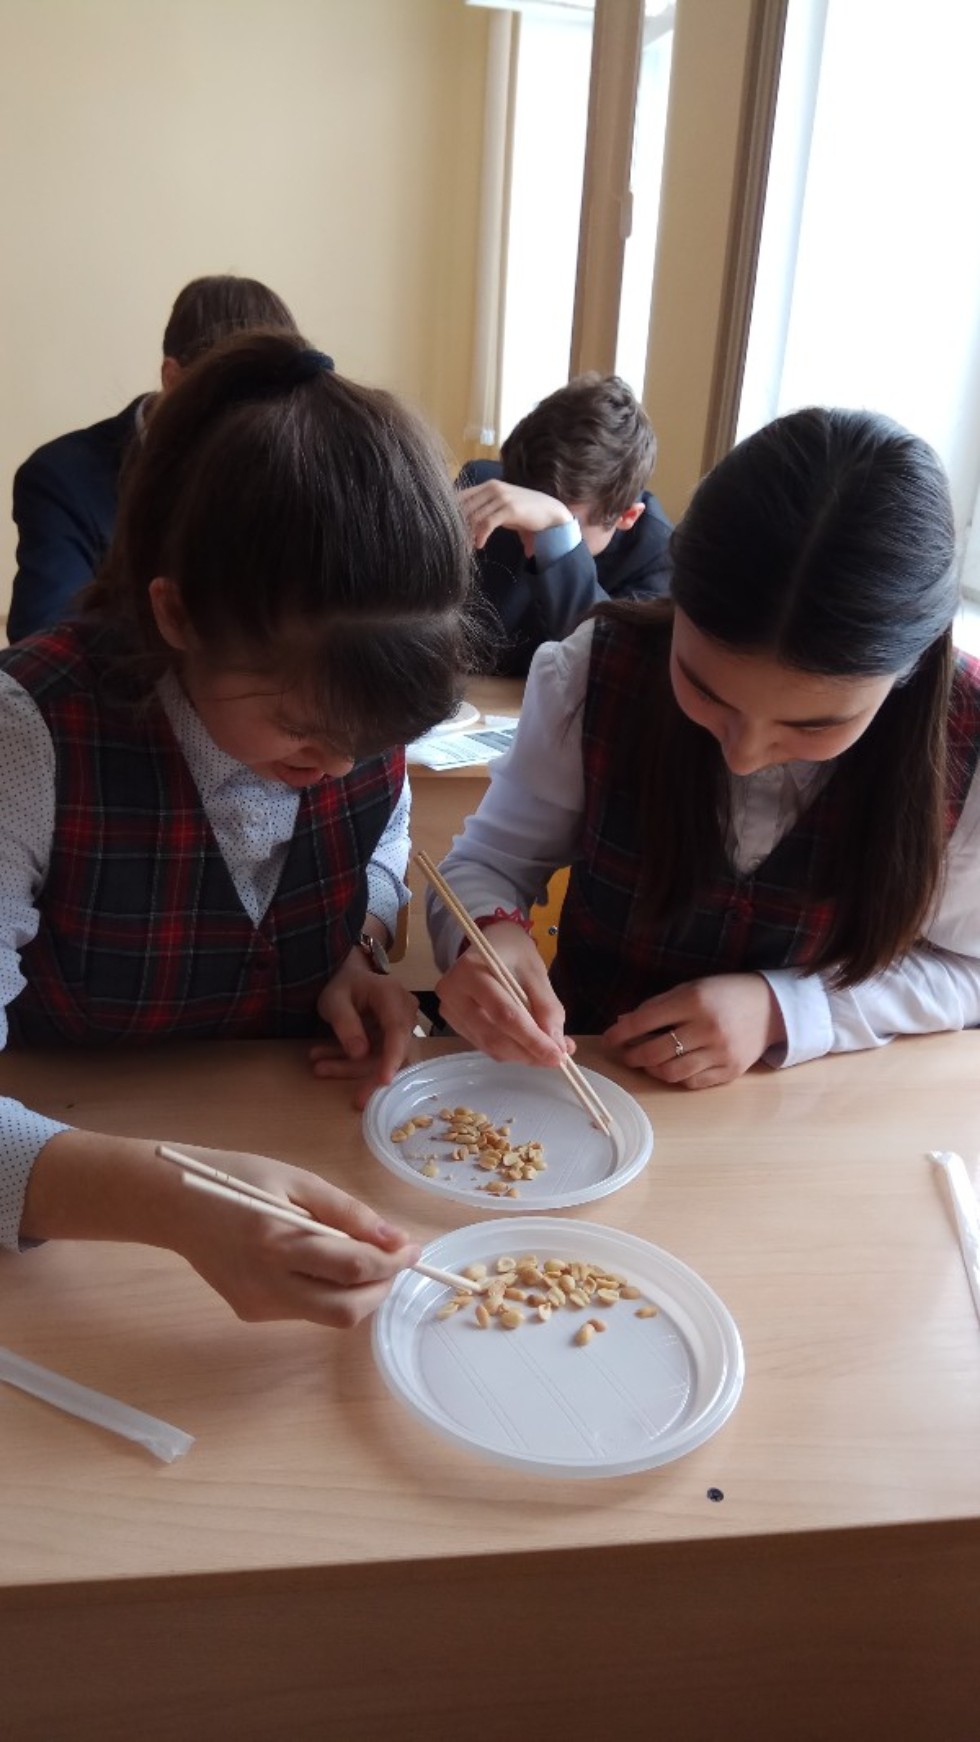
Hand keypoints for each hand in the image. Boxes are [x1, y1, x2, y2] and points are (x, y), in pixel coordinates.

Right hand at [171, 1145, 419, 1326]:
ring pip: (329, 1315)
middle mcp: (266, 1283)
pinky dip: (327, 1291)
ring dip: (357, 1291)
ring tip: (357, 1255)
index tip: (413, 1246)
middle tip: (394, 1259)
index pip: (352, 1267)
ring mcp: (257, 1305)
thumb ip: (346, 1211)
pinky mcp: (250, 1313)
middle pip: (346, 1310)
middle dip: (381, 1287)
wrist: (174, 1205)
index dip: (392, 1261)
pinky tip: (319, 1263)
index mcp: (276, 1242)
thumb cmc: (237, 1180)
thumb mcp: (296, 1180)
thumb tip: (393, 1239)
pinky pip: (305, 1310)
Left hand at [310, 946, 417, 1107]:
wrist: (347, 976)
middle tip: (356, 1100)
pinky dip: (350, 1064)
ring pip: (382, 1058)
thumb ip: (346, 1024)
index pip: (398, 1030)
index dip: (392, 1057)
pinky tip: (323, 1062)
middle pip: (396, 1051)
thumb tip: (359, 1053)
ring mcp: (399, 1028)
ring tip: (318, 1067)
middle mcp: (404, 1012)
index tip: (383, 1081)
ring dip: (351, 1068)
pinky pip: (374, 1058)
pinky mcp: (390, 1041)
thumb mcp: (334, 1000)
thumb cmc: (342, 984)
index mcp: (392, 996)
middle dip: (372, 1076)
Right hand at [434, 921, 573, 1067]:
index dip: (532, 1040)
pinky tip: (527, 1045)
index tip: (558, 1056)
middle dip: (528, 1052)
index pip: (504, 1015)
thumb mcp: (536, 973)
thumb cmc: (513, 953)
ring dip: (521, 1054)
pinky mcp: (454, 1022)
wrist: (491, 943)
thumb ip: (547, 1008)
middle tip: (557, 1058)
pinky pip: (484, 1044)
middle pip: (493, 1035)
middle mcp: (452, 994)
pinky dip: (509, 1050)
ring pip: (489, 1045)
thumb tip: (558, 1047)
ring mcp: (449, 1010)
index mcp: (471, 972)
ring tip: (546, 1052)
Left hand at [458, 480, 572, 549]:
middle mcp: (493, 488)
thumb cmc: (525, 512)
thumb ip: (483, 510)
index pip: (461, 497)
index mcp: (488, 486)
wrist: (551, 512)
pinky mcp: (509, 509)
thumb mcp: (501, 507)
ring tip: (465, 547)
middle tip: (452, 543)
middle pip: (465, 507)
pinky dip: (480, 535)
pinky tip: (479, 545)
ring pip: (474, 516)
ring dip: (467, 534)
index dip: (451, 514)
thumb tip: (462, 523)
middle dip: (457, 527)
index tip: (446, 530)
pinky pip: (487, 523)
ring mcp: (502, 497)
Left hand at [603, 974, 785, 1089]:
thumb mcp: (690, 989)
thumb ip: (657, 1006)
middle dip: (632, 1055)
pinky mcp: (730, 1072)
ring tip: (646, 1062)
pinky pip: (692, 1082)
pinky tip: (671, 1067)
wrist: (770, 1007)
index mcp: (694, 1001)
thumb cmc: (723, 994)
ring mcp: (720, 1053)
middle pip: (655, 1052)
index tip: (609, 1038)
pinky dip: (675, 1078)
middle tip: (625, 1054)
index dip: (621, 1032)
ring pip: (671, 1073)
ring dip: (651, 1070)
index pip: (645, 1021)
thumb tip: (623, 1023)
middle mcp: (707, 1028)